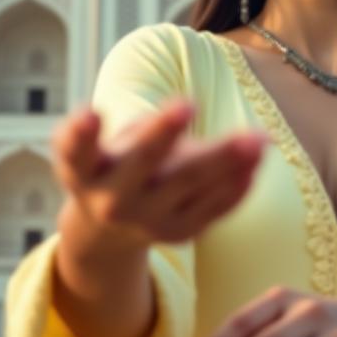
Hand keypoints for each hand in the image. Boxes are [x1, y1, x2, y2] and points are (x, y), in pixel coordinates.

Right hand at [51, 98, 271, 249]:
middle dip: (164, 132)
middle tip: (188, 103)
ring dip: (226, 158)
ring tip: (259, 137)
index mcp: (83, 171)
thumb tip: (197, 119)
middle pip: (143, 162)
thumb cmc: (114, 164)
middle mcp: (110, 200)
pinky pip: (214, 206)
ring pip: (190, 185)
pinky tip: (258, 161)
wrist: (109, 231)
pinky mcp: (177, 234)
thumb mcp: (112, 144)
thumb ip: (147, 129)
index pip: (77, 151)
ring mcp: (146, 221)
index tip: (90, 113)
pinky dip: (237, 183)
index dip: (82, 133)